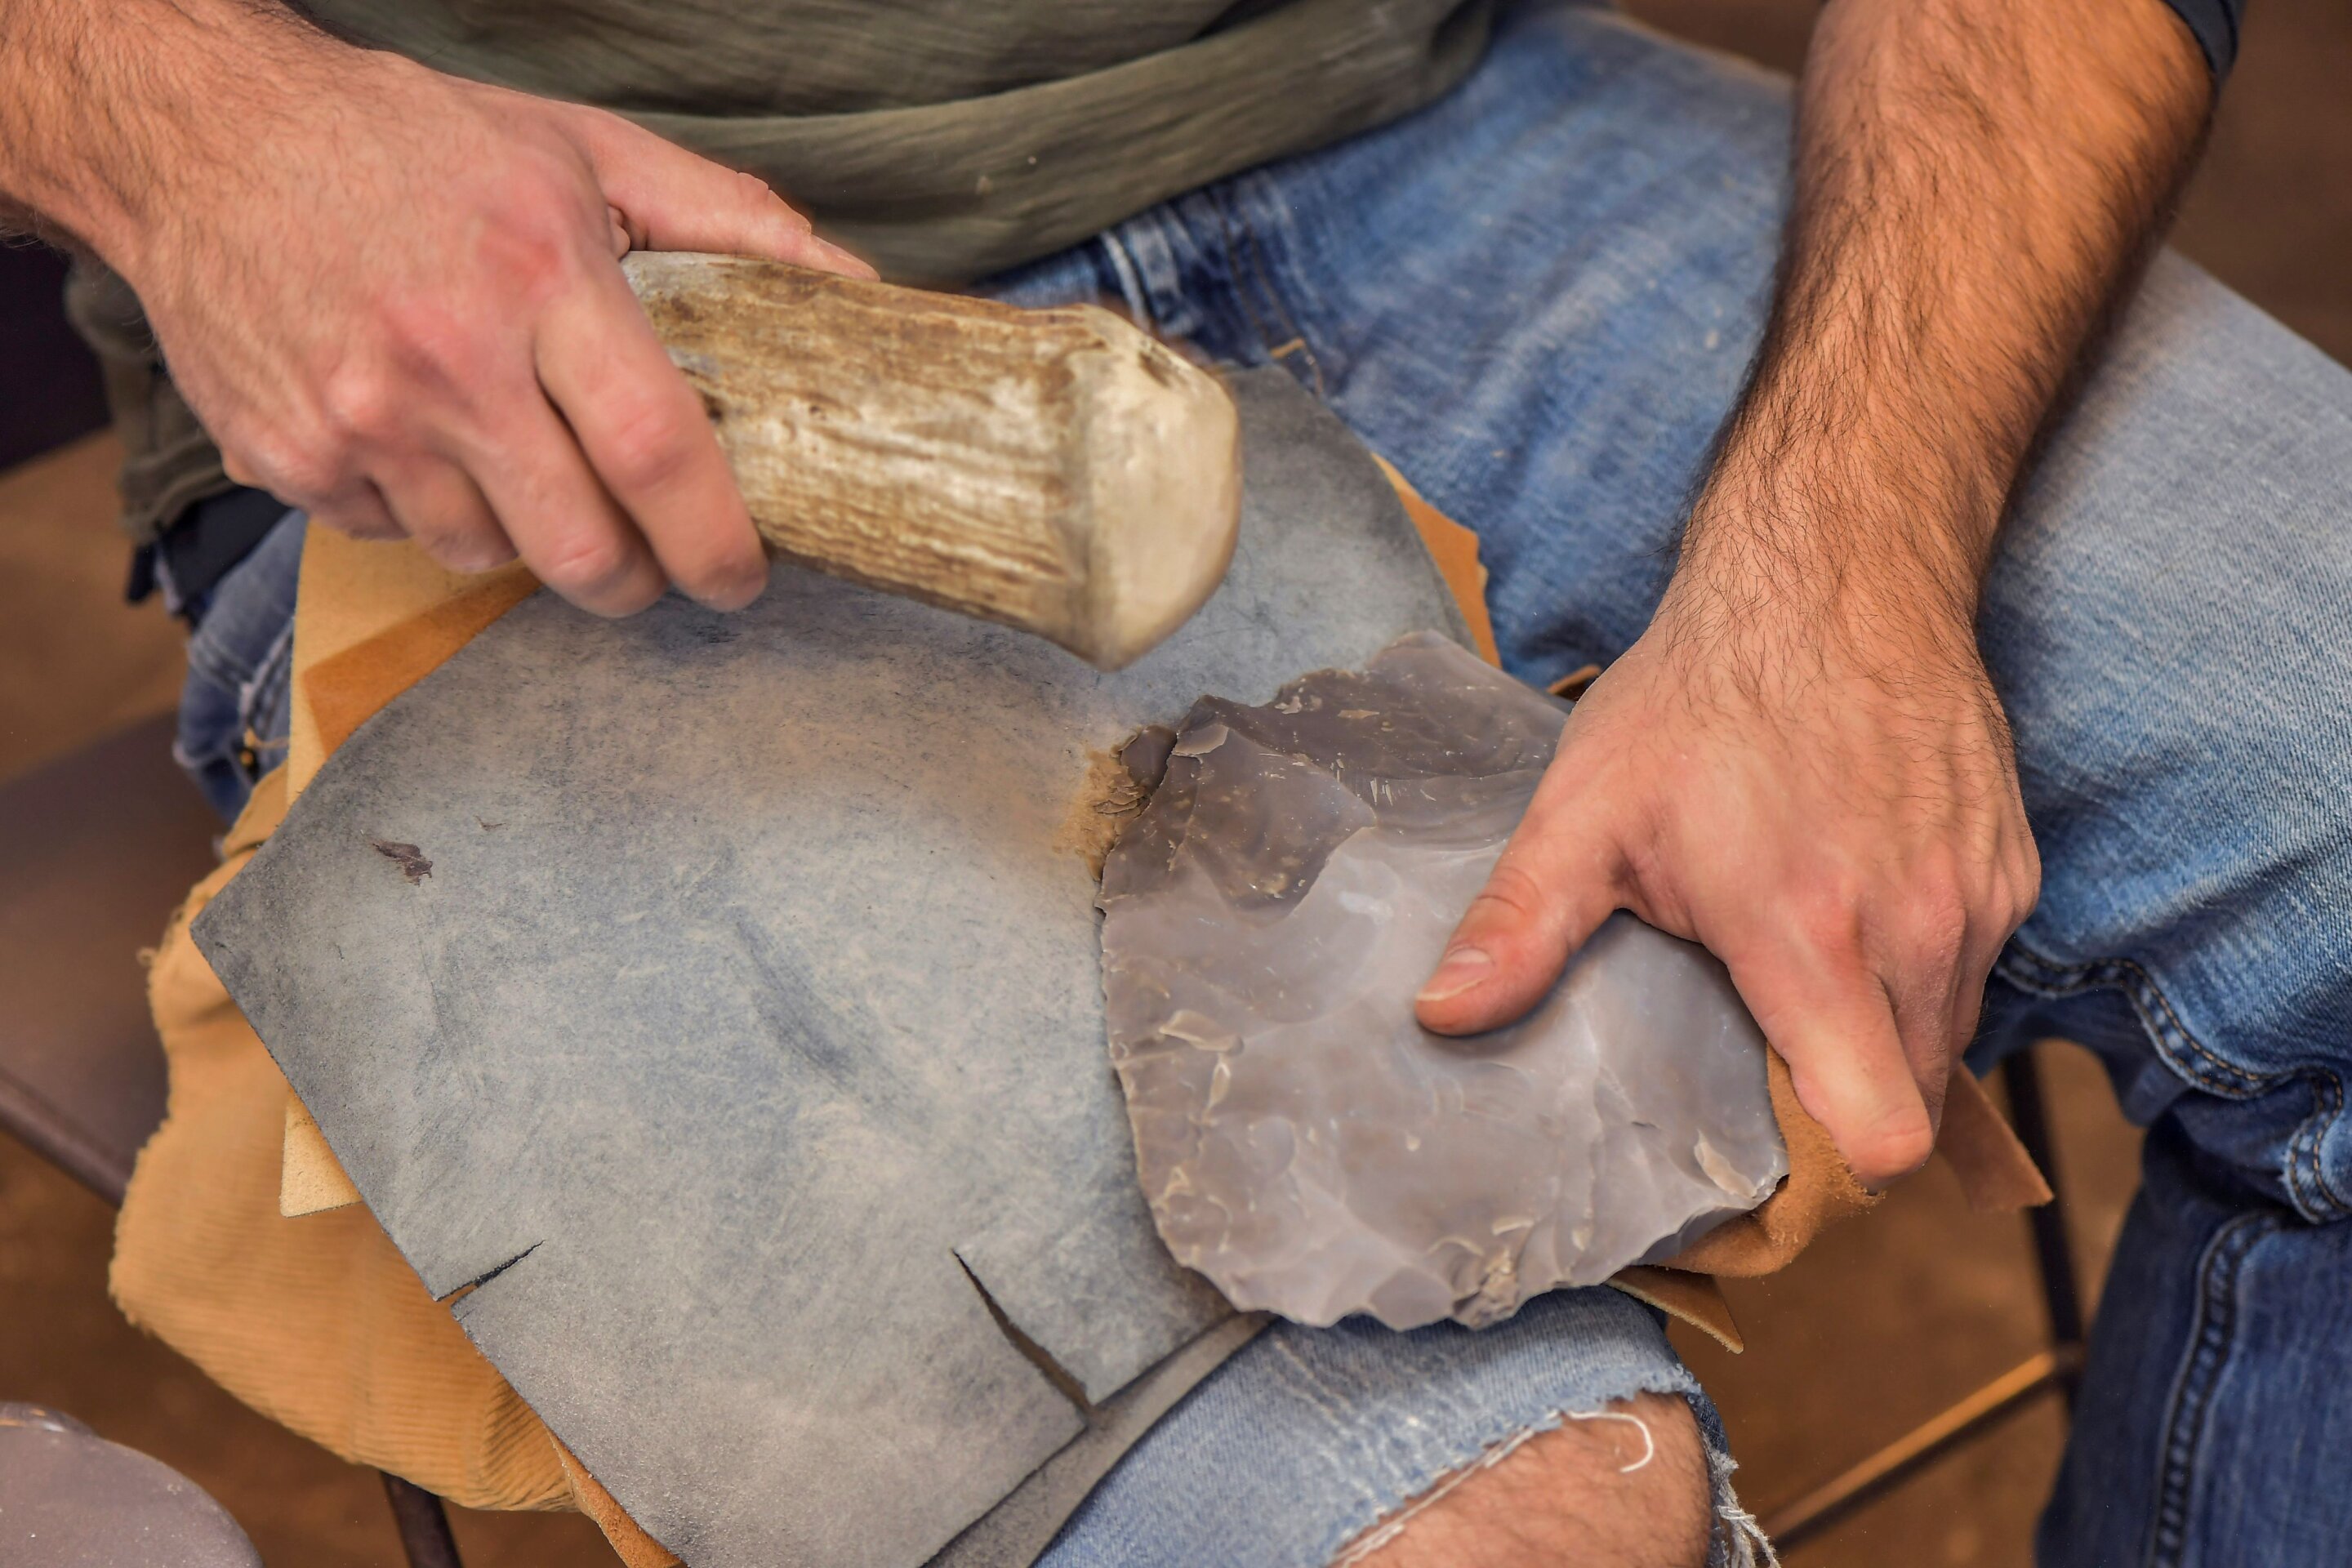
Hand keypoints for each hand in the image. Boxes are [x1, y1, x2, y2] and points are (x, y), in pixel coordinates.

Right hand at [112, 22, 872, 614]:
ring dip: (525, 535)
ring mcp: (358, 422)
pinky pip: (397, 534)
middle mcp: (446, 362)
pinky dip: (429, 507)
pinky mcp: (289, 461)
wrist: (203, 136)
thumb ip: (729, 221)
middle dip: (637, 581)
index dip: (718, 542)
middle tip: (652, 560)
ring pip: (488, 556)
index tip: (745, 575)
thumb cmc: (413, 144)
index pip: (658, 454)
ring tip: (518, 456)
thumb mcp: (584, 150)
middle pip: (581, 553)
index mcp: (537, 277)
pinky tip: (421, 430)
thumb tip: (850, 288)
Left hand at [1414, 543, 2039, 1186]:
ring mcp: (1977, 897)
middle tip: (1763, 1053)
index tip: (1767, 1134)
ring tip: (1802, 969)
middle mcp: (1916, 931)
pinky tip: (1854, 904)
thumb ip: (1522, 925)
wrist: (1835, 569)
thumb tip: (1439, 1016)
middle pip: (1913, 1101)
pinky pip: (1977, 963)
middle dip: (1847, 1101)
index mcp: (1810, 940)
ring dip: (1885, 1031)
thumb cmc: (1704, 690)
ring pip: (1950, 1034)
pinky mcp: (2012, 863)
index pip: (1881, 1136)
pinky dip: (1925, 964)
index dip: (1830, 1162)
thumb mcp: (1587, 809)